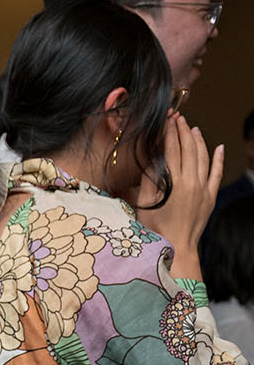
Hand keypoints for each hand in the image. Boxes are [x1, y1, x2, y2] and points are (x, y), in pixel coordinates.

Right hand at [139, 113, 223, 269]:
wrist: (176, 247)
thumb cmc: (155, 228)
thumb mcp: (145, 201)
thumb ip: (149, 178)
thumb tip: (152, 157)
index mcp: (173, 182)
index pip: (171, 150)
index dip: (168, 133)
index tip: (165, 120)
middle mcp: (191, 182)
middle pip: (188, 150)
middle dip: (183, 131)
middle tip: (177, 118)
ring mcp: (203, 189)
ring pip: (204, 157)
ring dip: (198, 141)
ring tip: (192, 128)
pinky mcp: (210, 196)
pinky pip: (217, 173)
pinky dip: (219, 159)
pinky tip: (219, 148)